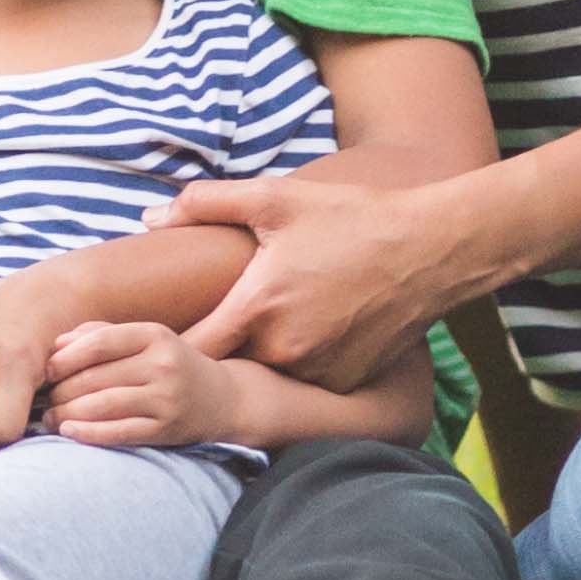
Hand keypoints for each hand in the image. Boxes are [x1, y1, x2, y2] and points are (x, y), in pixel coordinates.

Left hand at [40, 319, 241, 449]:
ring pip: (103, 405)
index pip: (100, 343)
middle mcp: (163, 365)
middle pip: (96, 377)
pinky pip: (119, 432)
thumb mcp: (144, 340)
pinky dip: (89, 433)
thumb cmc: (170, 365)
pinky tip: (69, 432)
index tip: (46, 370)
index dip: (66, 357)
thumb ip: (100, 334)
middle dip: (61, 391)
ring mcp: (166, 399)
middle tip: (44, 400)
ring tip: (49, 418)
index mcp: (154, 335)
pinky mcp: (167, 429)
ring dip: (67, 414)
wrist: (222, 399)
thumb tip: (55, 345)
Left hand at [162, 173, 474, 389]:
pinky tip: (319, 327)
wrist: (430, 250)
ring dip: (267, 351)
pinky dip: (304, 360)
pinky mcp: (345, 382)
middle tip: (236, 311)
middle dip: (225, 342)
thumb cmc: (350, 217)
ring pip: (270, 369)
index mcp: (256, 306)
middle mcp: (283, 348)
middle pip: (230, 360)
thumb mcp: (275, 197)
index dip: (171, 344)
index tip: (163, 335)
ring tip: (284, 313)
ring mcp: (317, 370)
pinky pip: (307, 377)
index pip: (191, 347)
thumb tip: (151, 217)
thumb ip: (206, 203)